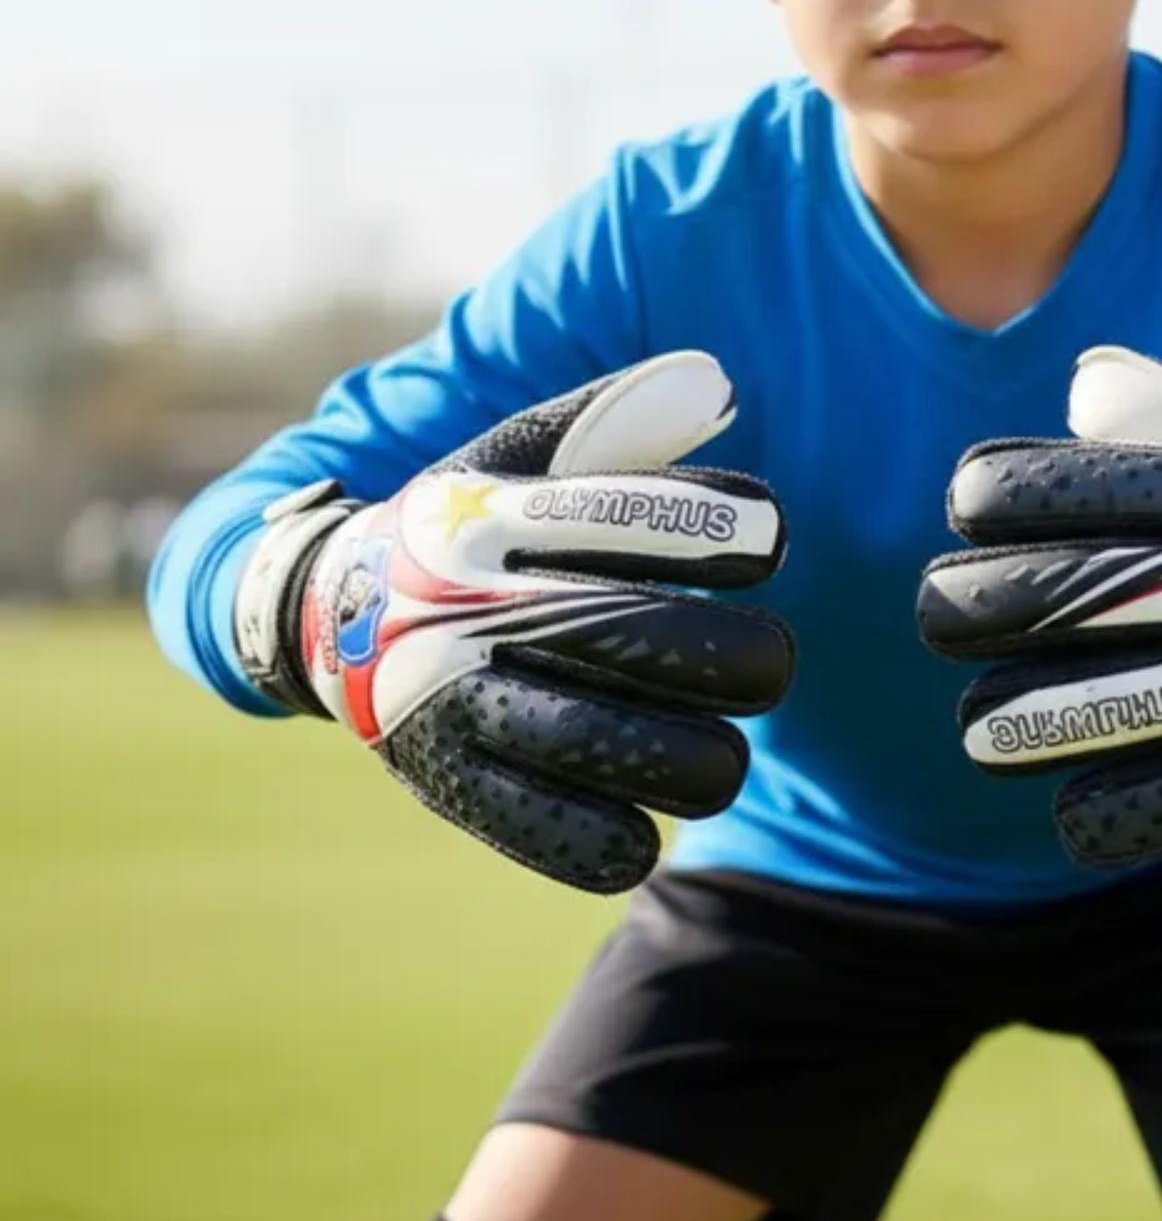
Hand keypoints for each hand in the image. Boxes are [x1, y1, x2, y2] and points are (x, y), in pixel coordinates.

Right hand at [233, 352, 792, 892]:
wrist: (329, 613)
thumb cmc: (473, 527)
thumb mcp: (522, 456)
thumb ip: (621, 420)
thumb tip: (713, 381)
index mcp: (499, 517)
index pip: (620, 517)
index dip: (712, 530)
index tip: (773, 542)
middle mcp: (473, 606)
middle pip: (636, 636)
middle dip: (736, 656)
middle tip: (773, 662)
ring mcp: (455, 702)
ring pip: (613, 747)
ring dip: (701, 759)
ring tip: (725, 751)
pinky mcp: (451, 785)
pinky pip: (557, 834)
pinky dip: (618, 838)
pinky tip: (648, 820)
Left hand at [917, 349, 1161, 869]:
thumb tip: (1081, 384)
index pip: (1089, 485)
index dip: (1006, 493)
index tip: (965, 505)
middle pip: (1079, 594)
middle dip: (985, 606)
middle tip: (939, 615)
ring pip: (1122, 700)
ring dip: (1031, 720)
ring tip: (973, 733)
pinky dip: (1125, 810)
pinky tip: (1065, 815)